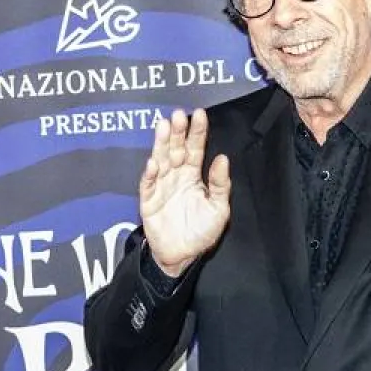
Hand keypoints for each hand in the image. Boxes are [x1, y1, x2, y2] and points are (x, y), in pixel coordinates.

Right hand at [139, 108, 231, 276]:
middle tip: (178, 115)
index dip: (197, 133)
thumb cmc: (201, 232)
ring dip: (162, 144)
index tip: (200, 115)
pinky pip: (148, 184)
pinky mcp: (148, 200)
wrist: (182, 255)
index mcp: (193, 175)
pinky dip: (150, 173)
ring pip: (161, 160)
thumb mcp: (218, 209)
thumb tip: (222, 158)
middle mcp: (176, 176)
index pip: (196, 149)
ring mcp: (161, 186)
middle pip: (176, 149)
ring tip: (164, 127)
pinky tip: (154, 162)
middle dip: (177, 132)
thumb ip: (220, 184)